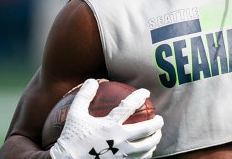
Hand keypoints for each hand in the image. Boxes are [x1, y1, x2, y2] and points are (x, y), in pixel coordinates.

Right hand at [49, 79, 163, 158]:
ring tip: (157, 134)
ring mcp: (122, 154)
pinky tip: (148, 149)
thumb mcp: (75, 115)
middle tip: (160, 118)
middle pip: (146, 129)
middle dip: (157, 122)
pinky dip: (148, 153)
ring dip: (155, 138)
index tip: (146, 92)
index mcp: (109, 125)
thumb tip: (93, 80)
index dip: (139, 96)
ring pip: (147, 146)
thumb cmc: (71, 139)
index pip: (129, 106)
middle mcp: (119, 140)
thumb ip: (84, 97)